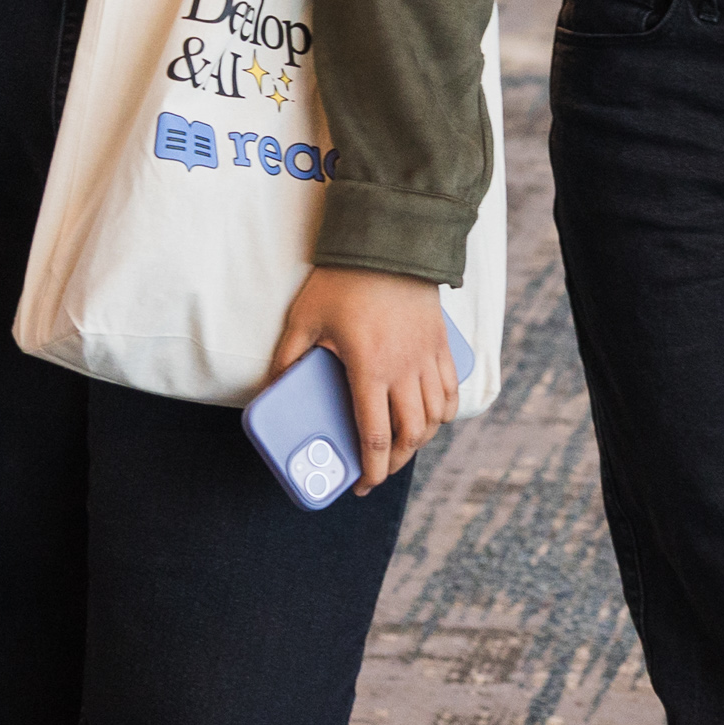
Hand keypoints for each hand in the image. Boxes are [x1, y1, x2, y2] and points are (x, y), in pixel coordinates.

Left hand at [268, 266, 462, 490]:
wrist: (388, 240)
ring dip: (421, 439)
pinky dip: (444, 411)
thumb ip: (288, 358)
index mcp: (370, 369)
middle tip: (379, 470)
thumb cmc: (343, 280)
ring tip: (403, 446)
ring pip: (435, 416)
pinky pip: (451, 387)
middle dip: (395, 462)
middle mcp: (404, 369)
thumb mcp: (305, 318)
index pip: (375, 436)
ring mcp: (427, 356)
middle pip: (410, 434)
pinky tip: (432, 416)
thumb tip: (272, 389)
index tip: (362, 485)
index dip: (370, 470)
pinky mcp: (441, 342)